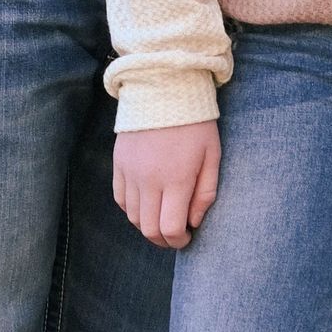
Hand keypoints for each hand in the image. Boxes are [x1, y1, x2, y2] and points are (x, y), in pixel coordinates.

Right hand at [114, 122, 221, 247]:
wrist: (164, 90)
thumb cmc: (195, 124)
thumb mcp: (212, 156)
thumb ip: (205, 193)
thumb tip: (194, 221)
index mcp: (176, 179)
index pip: (169, 228)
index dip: (178, 241)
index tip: (187, 237)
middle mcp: (148, 180)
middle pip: (148, 228)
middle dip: (163, 240)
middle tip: (175, 236)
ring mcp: (130, 172)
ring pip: (132, 217)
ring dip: (147, 226)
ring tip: (161, 220)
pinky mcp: (118, 163)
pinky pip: (120, 199)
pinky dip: (132, 210)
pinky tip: (146, 205)